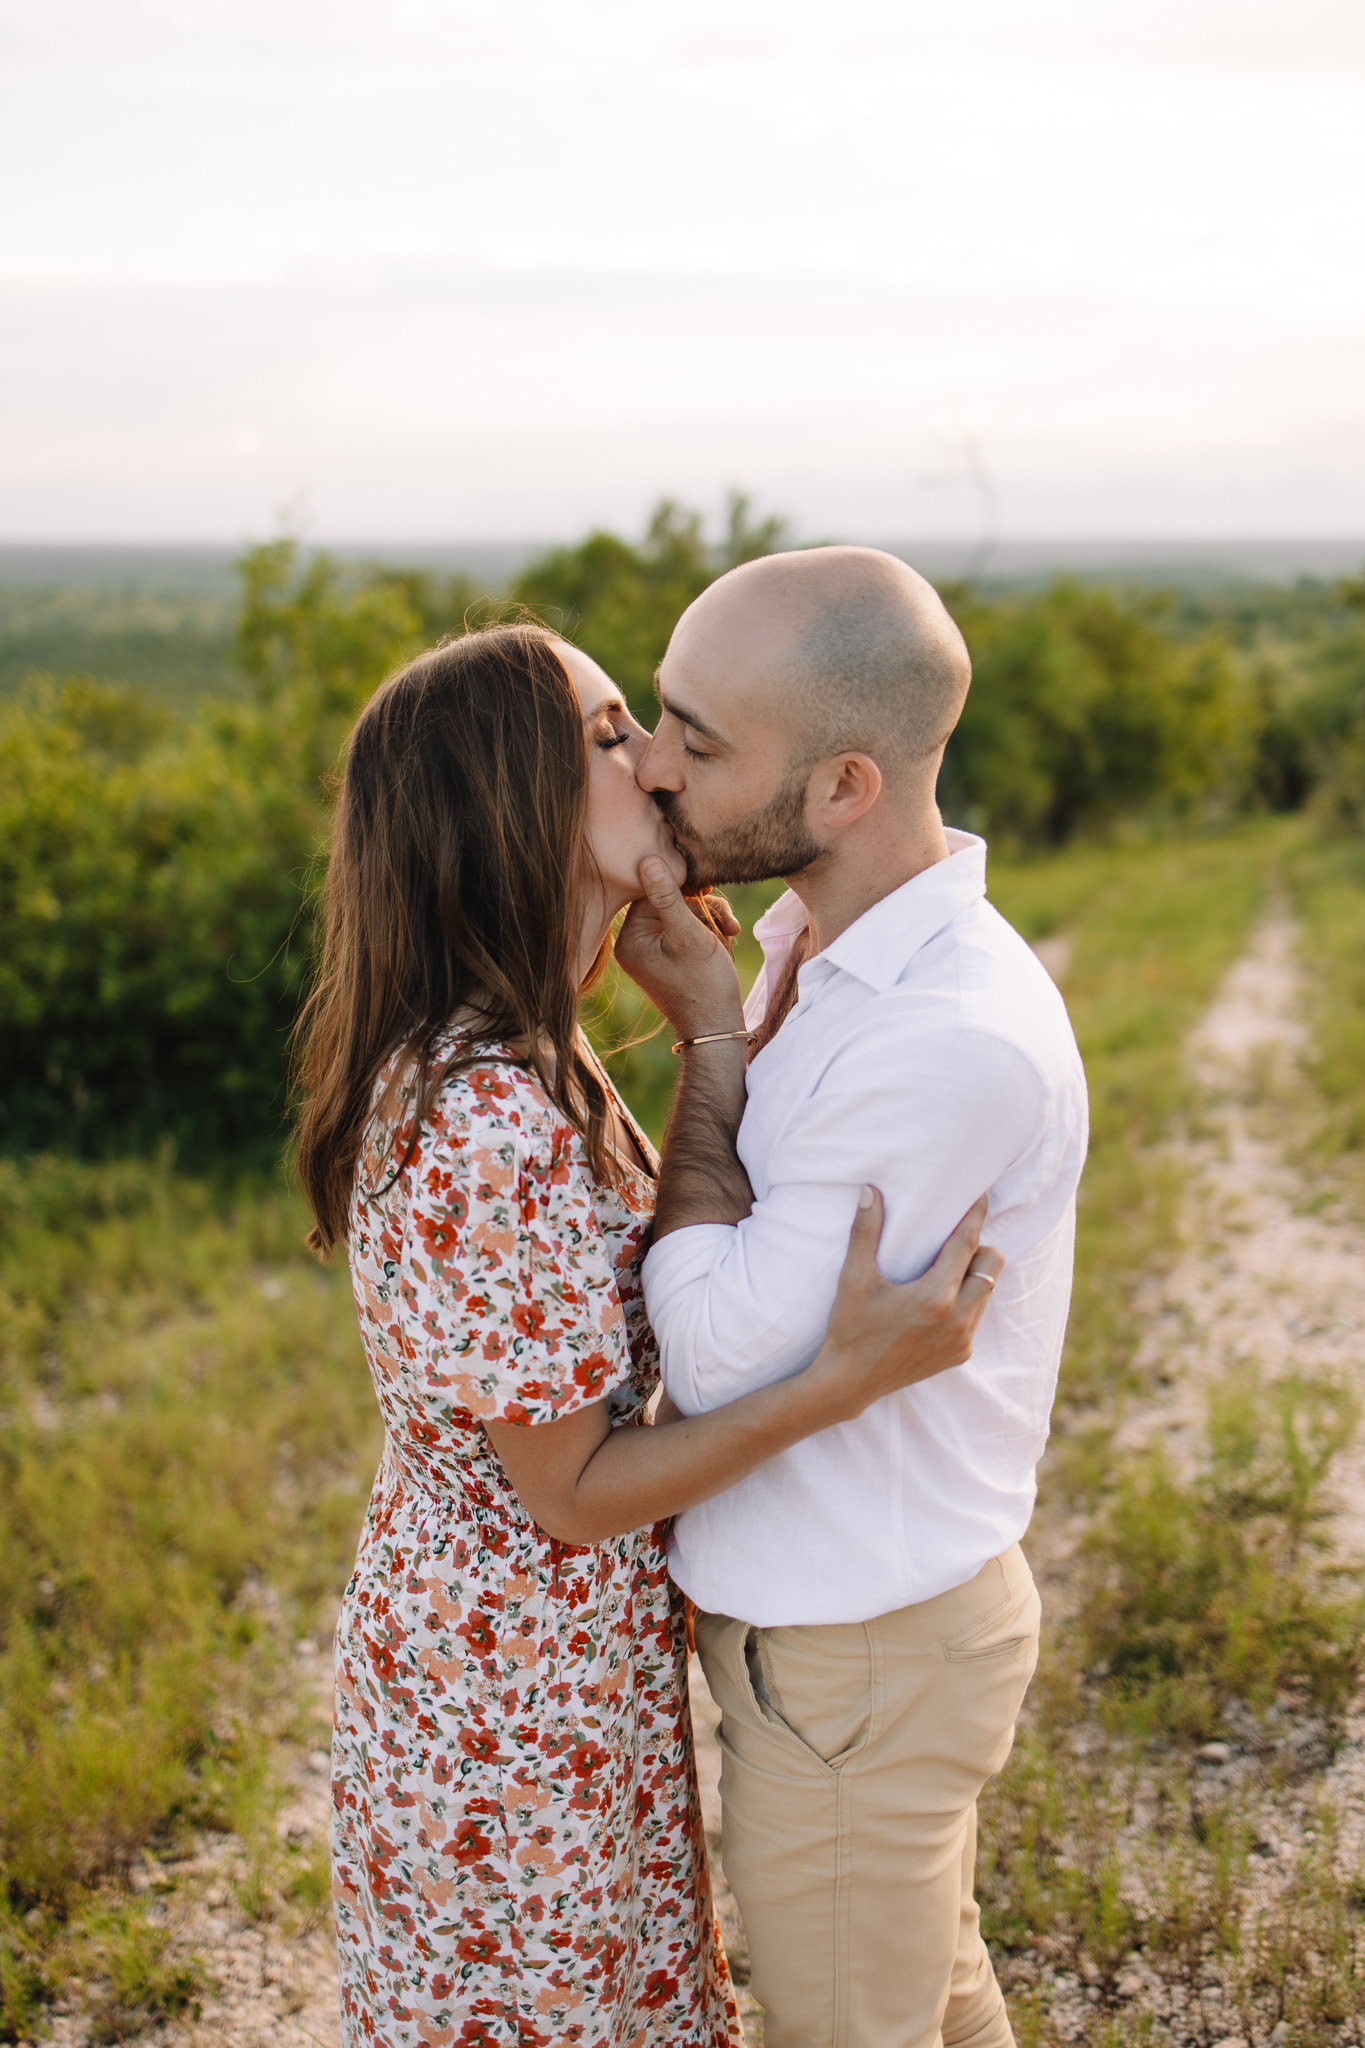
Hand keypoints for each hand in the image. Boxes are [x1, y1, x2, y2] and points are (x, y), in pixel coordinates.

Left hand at [615, 856, 745, 1038]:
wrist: (718, 1026)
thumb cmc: (705, 984)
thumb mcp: (689, 935)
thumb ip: (668, 897)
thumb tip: (646, 858)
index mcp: (630, 939)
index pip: (653, 891)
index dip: (684, 889)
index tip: (708, 892)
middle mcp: (635, 944)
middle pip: (670, 901)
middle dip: (702, 909)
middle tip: (726, 924)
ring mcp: (652, 952)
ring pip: (683, 914)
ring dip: (710, 920)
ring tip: (728, 936)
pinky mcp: (669, 957)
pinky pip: (687, 930)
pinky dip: (708, 933)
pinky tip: (723, 945)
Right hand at [805, 1190, 1002, 1422]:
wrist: (850, 1382)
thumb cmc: (850, 1327)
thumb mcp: (854, 1279)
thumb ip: (865, 1232)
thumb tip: (869, 1191)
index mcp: (935, 1296)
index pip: (968, 1244)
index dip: (975, 1215)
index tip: (982, 1195)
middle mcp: (957, 1319)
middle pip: (992, 1264)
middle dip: (978, 1248)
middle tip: (950, 1244)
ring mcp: (962, 1340)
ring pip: (987, 1292)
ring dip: (972, 1276)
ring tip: (943, 1271)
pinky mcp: (960, 1354)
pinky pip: (976, 1317)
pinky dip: (964, 1303)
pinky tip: (936, 1303)